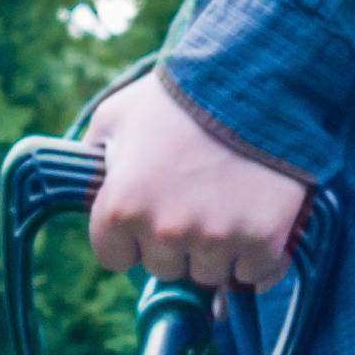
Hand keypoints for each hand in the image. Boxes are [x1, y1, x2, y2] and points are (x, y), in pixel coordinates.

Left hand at [86, 70, 307, 290]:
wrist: (257, 79)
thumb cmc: (182, 95)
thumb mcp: (118, 114)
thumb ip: (97, 156)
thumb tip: (91, 183)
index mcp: (122, 206)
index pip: (115, 258)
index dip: (131, 237)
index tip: (150, 212)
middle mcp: (165, 231)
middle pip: (166, 269)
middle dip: (176, 243)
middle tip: (196, 196)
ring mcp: (216, 240)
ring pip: (211, 274)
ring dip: (218, 250)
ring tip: (229, 200)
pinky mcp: (263, 242)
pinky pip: (256, 275)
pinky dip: (260, 255)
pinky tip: (259, 218)